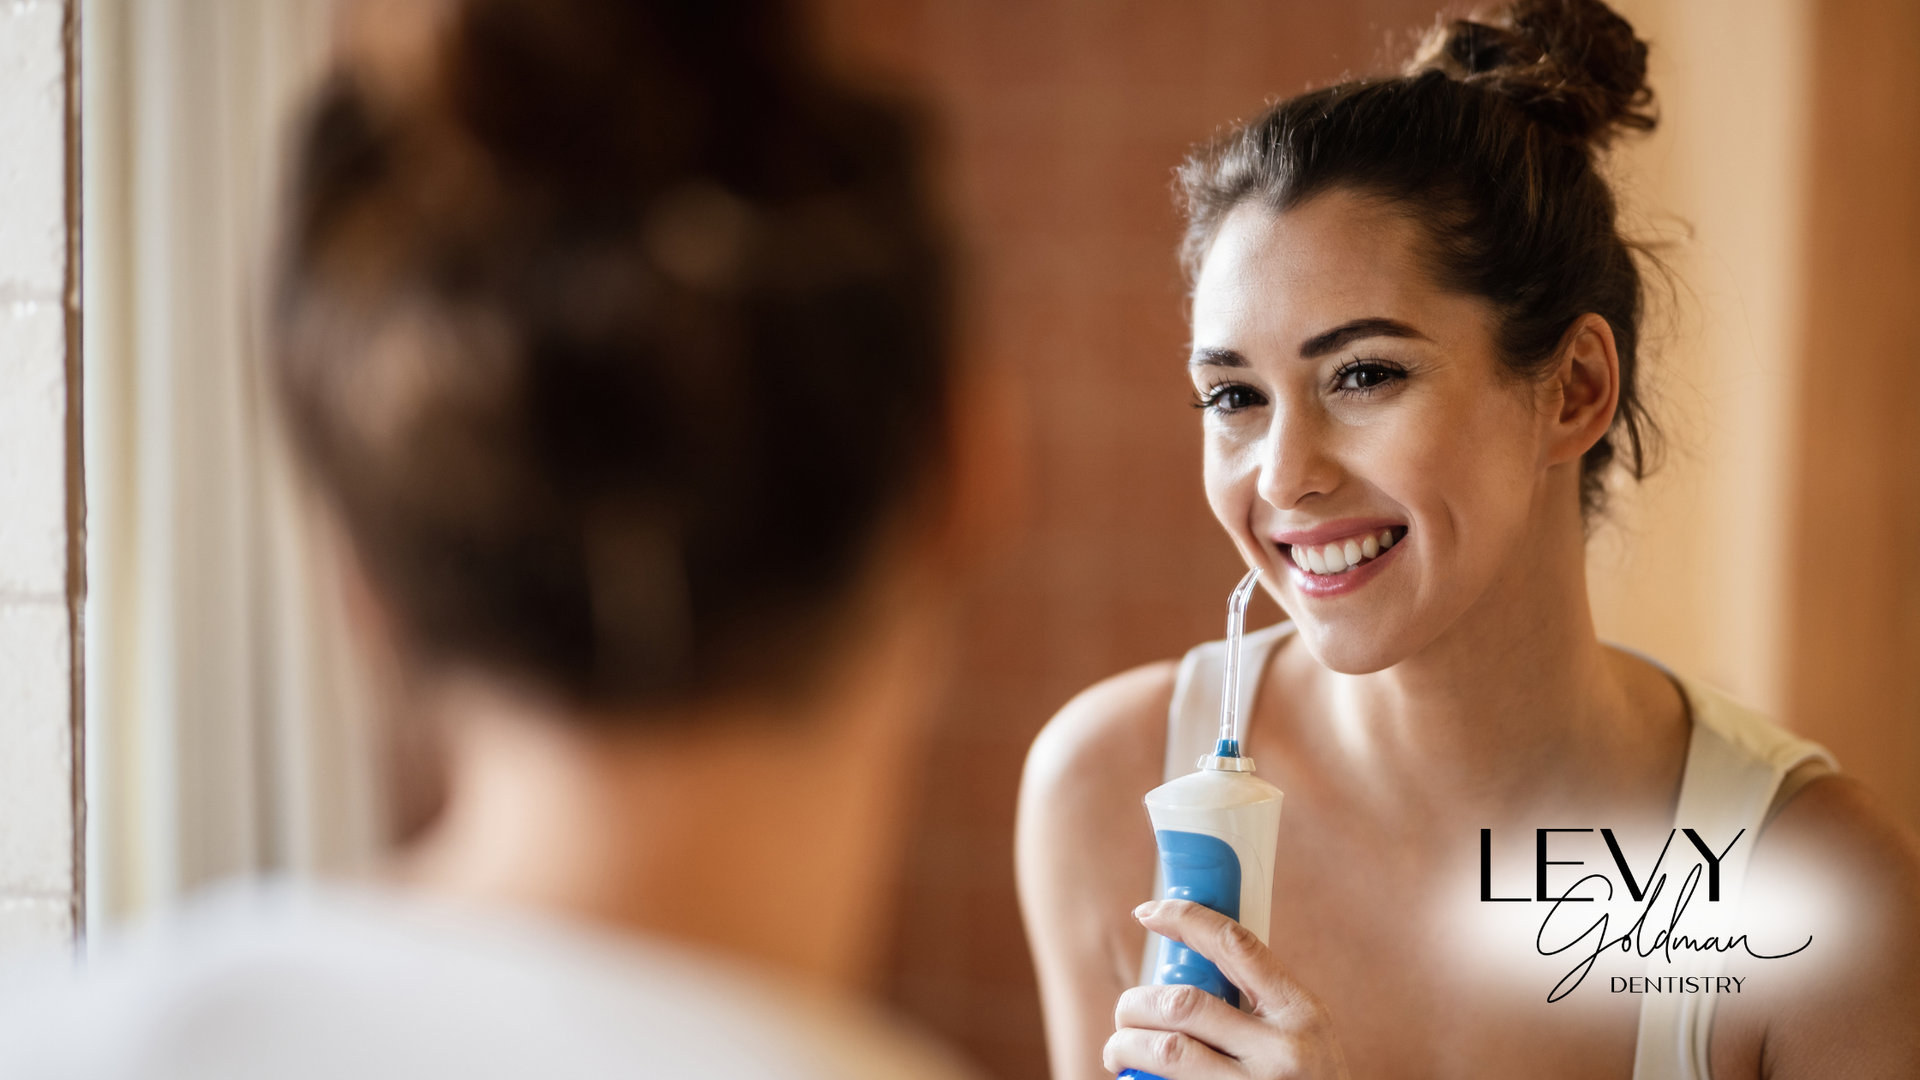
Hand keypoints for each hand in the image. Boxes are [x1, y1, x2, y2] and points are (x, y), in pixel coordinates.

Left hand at [1103, 900, 1352, 1079]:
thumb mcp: (1306, 1035)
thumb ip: (1260, 1003)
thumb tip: (1188, 964)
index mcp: (1301, 1013)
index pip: (1235, 946)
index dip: (1184, 919)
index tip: (1147, 912)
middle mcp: (1281, 1052)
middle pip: (1182, 1003)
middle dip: (1135, 1004)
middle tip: (1126, 1016)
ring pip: (1165, 1051)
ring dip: (1125, 1045)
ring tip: (1118, 1052)